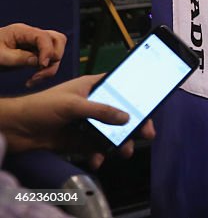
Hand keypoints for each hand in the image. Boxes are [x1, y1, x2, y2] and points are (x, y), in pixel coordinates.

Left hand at [0, 23, 66, 85]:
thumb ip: (18, 58)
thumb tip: (38, 61)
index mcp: (21, 31)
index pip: (44, 36)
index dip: (47, 50)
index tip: (42, 66)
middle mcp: (32, 35)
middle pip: (57, 40)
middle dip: (54, 57)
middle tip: (40, 72)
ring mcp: (34, 44)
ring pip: (57, 50)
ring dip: (51, 66)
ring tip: (35, 79)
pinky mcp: (35, 53)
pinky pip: (48, 60)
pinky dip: (45, 71)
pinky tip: (32, 80)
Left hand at [0, 74, 155, 168]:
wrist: (16, 129)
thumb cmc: (43, 107)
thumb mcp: (73, 104)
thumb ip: (101, 111)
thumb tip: (127, 118)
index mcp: (93, 86)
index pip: (121, 86)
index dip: (137, 93)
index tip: (153, 101)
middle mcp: (94, 104)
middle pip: (121, 112)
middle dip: (134, 124)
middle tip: (147, 134)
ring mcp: (87, 123)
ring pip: (111, 132)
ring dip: (118, 143)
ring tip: (123, 152)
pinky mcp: (79, 141)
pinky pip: (95, 148)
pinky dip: (98, 155)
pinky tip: (96, 160)